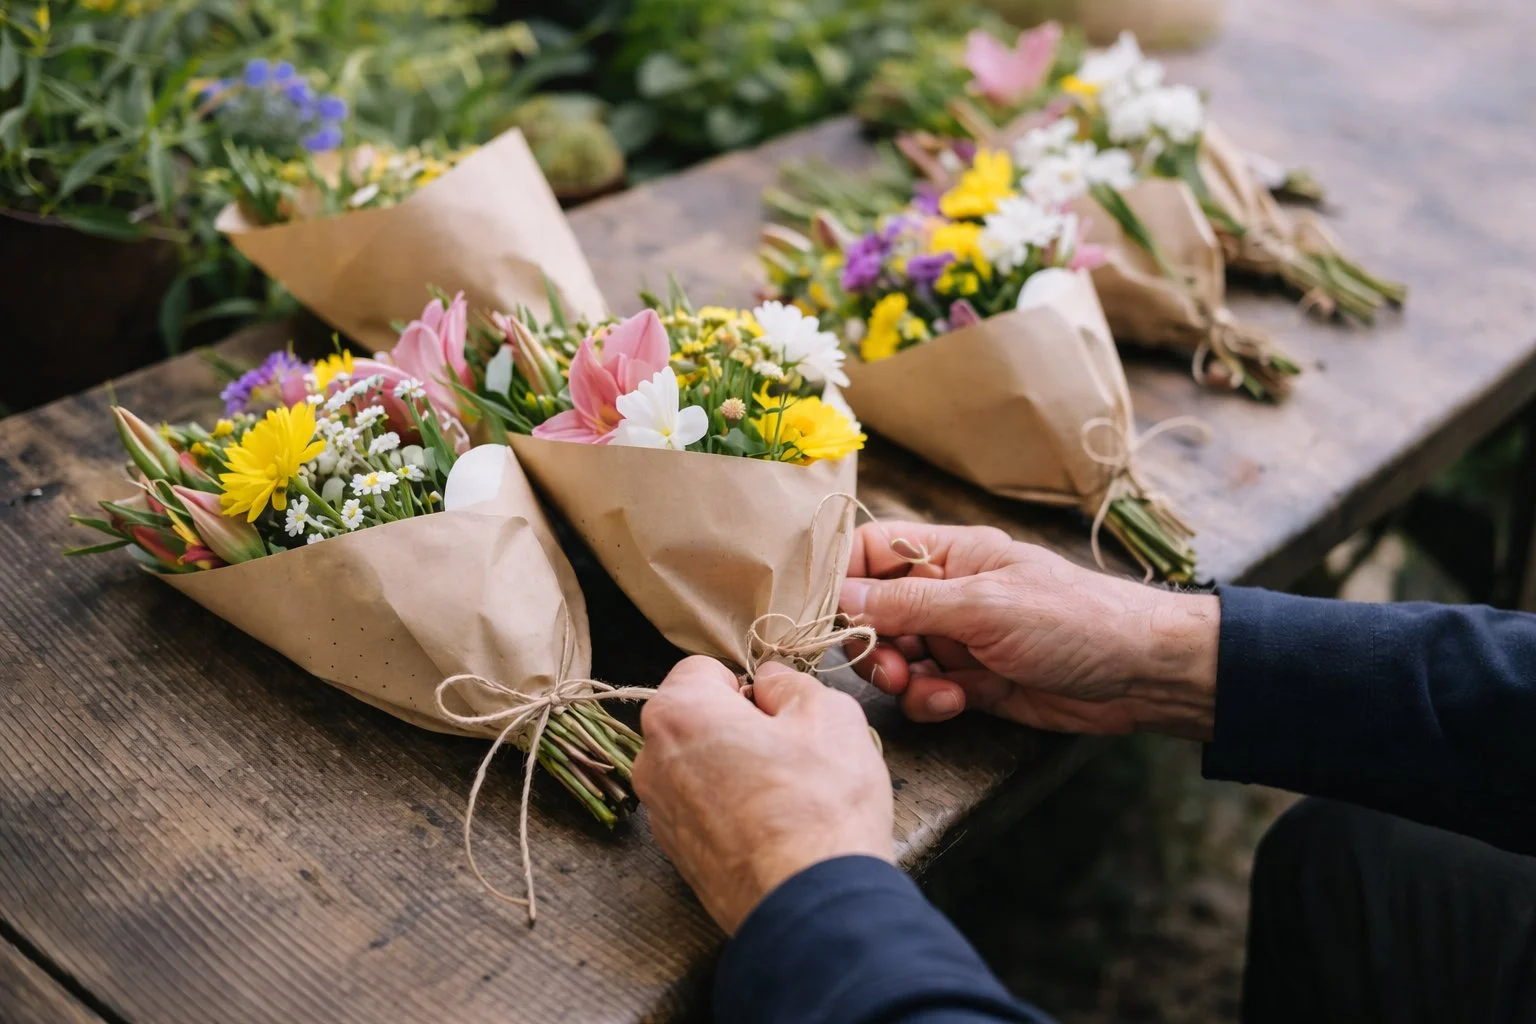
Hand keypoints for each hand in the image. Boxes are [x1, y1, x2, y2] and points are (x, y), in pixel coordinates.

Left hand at [633, 657, 892, 933]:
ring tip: (787, 794)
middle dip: (738, 726)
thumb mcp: (829, 716)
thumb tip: (772, 682)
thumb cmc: (819, 805)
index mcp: (678, 713)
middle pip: (697, 719)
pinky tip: (774, 827)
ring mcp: (660, 813)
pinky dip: (732, 810)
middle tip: (790, 752)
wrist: (812, 906)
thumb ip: (792, 684)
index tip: (781, 713)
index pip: (704, 670)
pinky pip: (703, 810)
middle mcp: (653, 761)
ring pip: (700, 766)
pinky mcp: (677, 855)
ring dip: (735, 768)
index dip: (750, 685)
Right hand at [840, 523, 1218, 738]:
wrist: (1141, 675)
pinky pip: (926, 691)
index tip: (823, 613)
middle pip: (872, 611)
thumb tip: (838, 598)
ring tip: (931, 689)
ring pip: (895, 657)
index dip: (840, 577)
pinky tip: (956, 704)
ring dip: (901, 678)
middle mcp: (946, 592)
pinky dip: (930, 701)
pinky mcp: (972, 681)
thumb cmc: (1074, 619)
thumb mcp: (983, 606)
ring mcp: (958, 638)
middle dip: (870, 642)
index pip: (870, 550)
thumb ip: (907, 605)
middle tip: (887, 666)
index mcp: (949, 554)